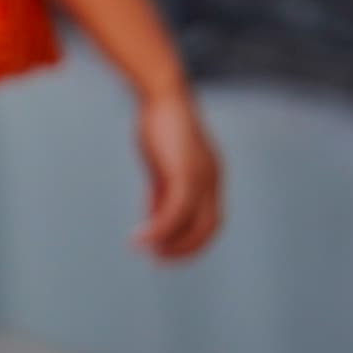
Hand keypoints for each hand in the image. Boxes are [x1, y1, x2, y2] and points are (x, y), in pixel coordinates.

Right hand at [132, 84, 222, 258]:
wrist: (160, 92)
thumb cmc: (157, 120)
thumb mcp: (160, 160)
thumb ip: (162, 188)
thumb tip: (155, 216)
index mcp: (210, 175)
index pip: (209, 217)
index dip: (191, 236)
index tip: (167, 246)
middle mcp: (212, 179)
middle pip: (209, 227)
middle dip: (187, 248)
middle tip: (160, 259)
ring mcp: (202, 178)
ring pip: (193, 224)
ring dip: (172, 243)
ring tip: (148, 252)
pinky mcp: (184, 175)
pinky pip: (173, 213)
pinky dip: (158, 229)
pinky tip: (139, 238)